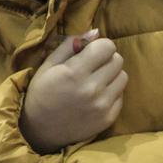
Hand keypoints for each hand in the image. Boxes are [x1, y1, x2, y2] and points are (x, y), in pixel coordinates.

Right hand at [19, 31, 126, 152]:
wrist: (39, 130)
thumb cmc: (42, 93)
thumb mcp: (49, 65)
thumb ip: (71, 45)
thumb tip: (95, 32)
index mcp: (75, 72)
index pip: (107, 47)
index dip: (100, 46)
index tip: (91, 52)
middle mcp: (92, 89)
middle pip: (118, 60)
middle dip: (107, 59)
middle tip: (93, 66)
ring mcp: (102, 105)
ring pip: (123, 76)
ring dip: (112, 75)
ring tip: (96, 81)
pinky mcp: (109, 118)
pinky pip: (121, 95)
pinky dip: (112, 93)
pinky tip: (96, 96)